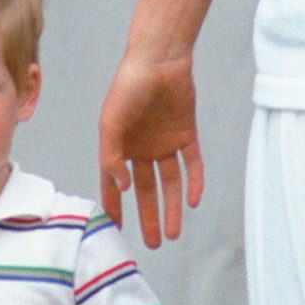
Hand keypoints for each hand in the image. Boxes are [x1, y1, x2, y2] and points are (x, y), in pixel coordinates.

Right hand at [99, 49, 202, 247]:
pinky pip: (192, 164)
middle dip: (149, 217)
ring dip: (172, 208)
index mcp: (119, 146)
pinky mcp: (186, 134)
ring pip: (170, 183)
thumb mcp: (110, 124)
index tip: (116, 230)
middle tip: (154, 244)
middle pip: (147, 190)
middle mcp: (141, 148)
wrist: (159, 60)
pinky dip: (194, 182)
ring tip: (174, 234)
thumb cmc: (127, 87)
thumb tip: (122, 187)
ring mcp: (164, 142)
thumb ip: (111, 157)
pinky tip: (194, 202)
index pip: (115, 184)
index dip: (115, 206)